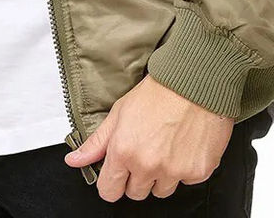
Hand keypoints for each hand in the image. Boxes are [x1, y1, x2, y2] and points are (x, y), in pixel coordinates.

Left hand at [63, 73, 234, 202]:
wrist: (195, 81)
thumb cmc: (158, 91)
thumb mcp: (120, 112)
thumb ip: (97, 142)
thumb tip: (74, 160)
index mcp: (124, 152)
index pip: (109, 192)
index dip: (112, 181)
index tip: (119, 171)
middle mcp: (148, 166)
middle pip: (136, 193)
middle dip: (138, 176)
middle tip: (147, 148)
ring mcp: (174, 171)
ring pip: (162, 190)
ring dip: (163, 174)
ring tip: (167, 144)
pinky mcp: (198, 171)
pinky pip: (187, 181)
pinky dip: (186, 167)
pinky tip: (185, 144)